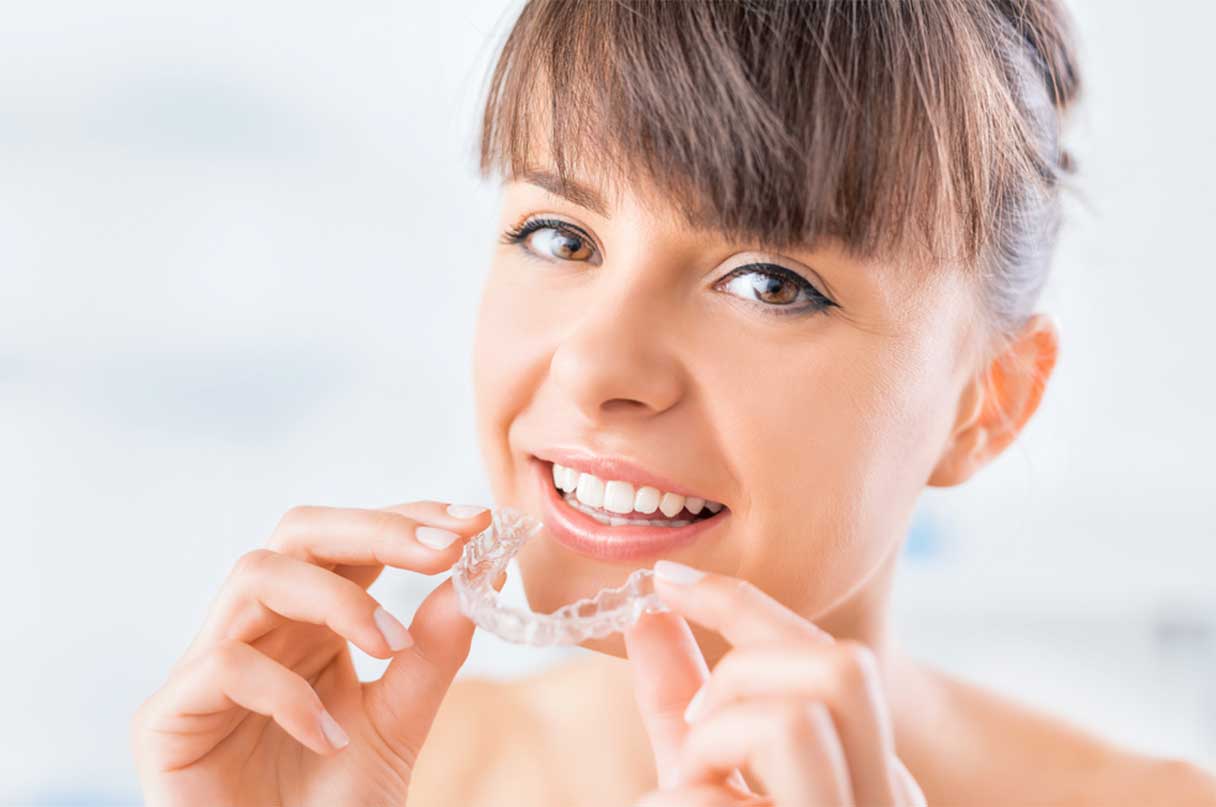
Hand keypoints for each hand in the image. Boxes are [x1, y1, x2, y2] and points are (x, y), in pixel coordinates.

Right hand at [131, 500, 494, 806]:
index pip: (353, 542)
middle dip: (376, 529)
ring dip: (336, 599)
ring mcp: (208, 667)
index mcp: (311, 622)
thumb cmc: (331, 805)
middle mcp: (260, 629)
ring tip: (390, 646)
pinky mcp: (167, 718)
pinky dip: (286, 692)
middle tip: (445, 550)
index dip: (409, 518)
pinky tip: (328, 737)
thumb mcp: (398, 723)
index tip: (476, 520)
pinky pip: (223, 666)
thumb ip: (432, 654)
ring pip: (255, 575)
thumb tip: (478, 575)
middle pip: (299, 532)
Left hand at [625, 561, 924, 806]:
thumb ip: (681, 703)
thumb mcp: (700, 772)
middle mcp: (885, 799)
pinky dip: (672, 804)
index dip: (742, 602)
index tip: (668, 579)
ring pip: (794, 722)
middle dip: (745, 671)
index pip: (833, 656)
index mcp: (868, 769)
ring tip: (683, 791)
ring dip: (709, 745)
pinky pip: (725, 802)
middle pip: (845, 666)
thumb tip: (647, 613)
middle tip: (696, 730)